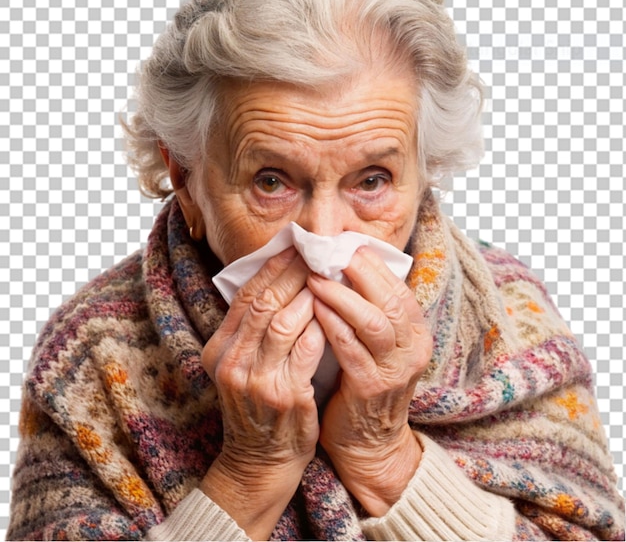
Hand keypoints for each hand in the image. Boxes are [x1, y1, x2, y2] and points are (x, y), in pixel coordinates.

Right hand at [200, 248, 325, 537]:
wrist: (260, 462)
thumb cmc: (256, 408)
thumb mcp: (240, 367)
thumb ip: (252, 330)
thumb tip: (279, 281)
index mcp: (219, 349)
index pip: (246, 296)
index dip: (272, 268)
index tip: (294, 247)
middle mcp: (232, 361)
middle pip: (264, 302)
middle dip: (293, 272)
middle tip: (317, 253)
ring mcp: (256, 380)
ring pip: (284, 321)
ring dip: (309, 294)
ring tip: (329, 276)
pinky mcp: (285, 395)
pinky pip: (305, 349)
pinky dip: (320, 326)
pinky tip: (333, 312)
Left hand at [307, 246, 431, 515]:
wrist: (368, 442)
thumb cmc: (364, 383)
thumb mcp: (376, 344)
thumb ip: (368, 309)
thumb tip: (341, 265)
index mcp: (415, 332)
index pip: (398, 287)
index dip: (371, 264)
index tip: (344, 244)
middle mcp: (413, 347)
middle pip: (390, 298)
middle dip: (358, 272)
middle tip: (328, 253)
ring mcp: (396, 369)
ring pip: (373, 320)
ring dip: (341, 294)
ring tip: (314, 276)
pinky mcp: (373, 387)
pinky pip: (351, 347)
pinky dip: (332, 322)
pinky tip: (313, 306)